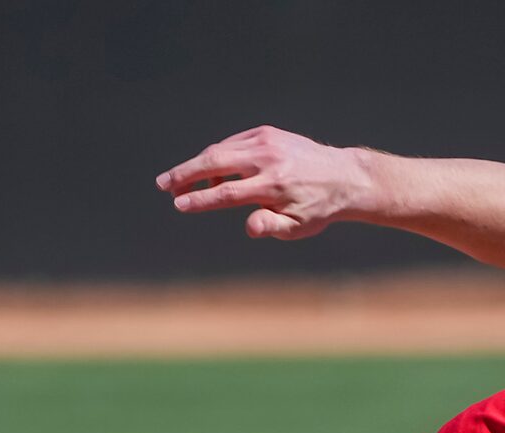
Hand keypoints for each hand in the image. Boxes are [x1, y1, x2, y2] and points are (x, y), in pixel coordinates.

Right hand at [156, 127, 373, 238]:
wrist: (342, 176)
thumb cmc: (317, 209)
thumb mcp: (298, 227)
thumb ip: (272, 227)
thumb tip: (249, 227)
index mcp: (274, 186)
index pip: (227, 192)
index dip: (200, 199)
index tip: (179, 204)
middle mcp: (267, 159)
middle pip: (215, 162)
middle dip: (185, 173)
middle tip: (162, 185)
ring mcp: (266, 141)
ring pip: (220, 150)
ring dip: (196, 165)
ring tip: (180, 184)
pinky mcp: (265, 133)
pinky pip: (232, 145)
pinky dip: (217, 157)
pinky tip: (210, 173)